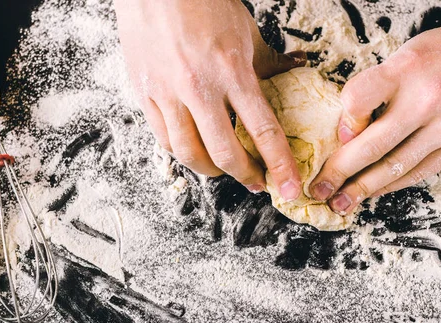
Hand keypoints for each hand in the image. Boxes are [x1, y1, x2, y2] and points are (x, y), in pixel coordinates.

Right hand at [114, 0, 304, 198]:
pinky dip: (184, 153)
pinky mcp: (145, 94)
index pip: (263, 131)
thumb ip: (269, 61)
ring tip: (226, 171)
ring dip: (213, 171)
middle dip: (246, 176)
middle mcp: (199, 88)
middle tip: (258, 182)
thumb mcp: (246, 31)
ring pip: (190, 153)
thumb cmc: (203, 3)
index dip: (279, 165)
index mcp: (232, 71)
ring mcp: (168, 93)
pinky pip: (164, 139)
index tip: (288, 186)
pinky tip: (196, 153)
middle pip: (225, 153)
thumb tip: (296, 67)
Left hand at [310, 0, 440, 214]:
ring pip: (396, 167)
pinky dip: (394, 185)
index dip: (343, 122)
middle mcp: (427, 98)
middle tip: (317, 189)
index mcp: (408, 68)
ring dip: (364, 189)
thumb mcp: (413, 51)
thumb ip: (382, 85)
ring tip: (341, 202)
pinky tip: (375, 192)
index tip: (337, 136)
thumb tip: (350, 124)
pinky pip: (421, 171)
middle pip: (373, 145)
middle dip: (339, 172)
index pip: (358, 100)